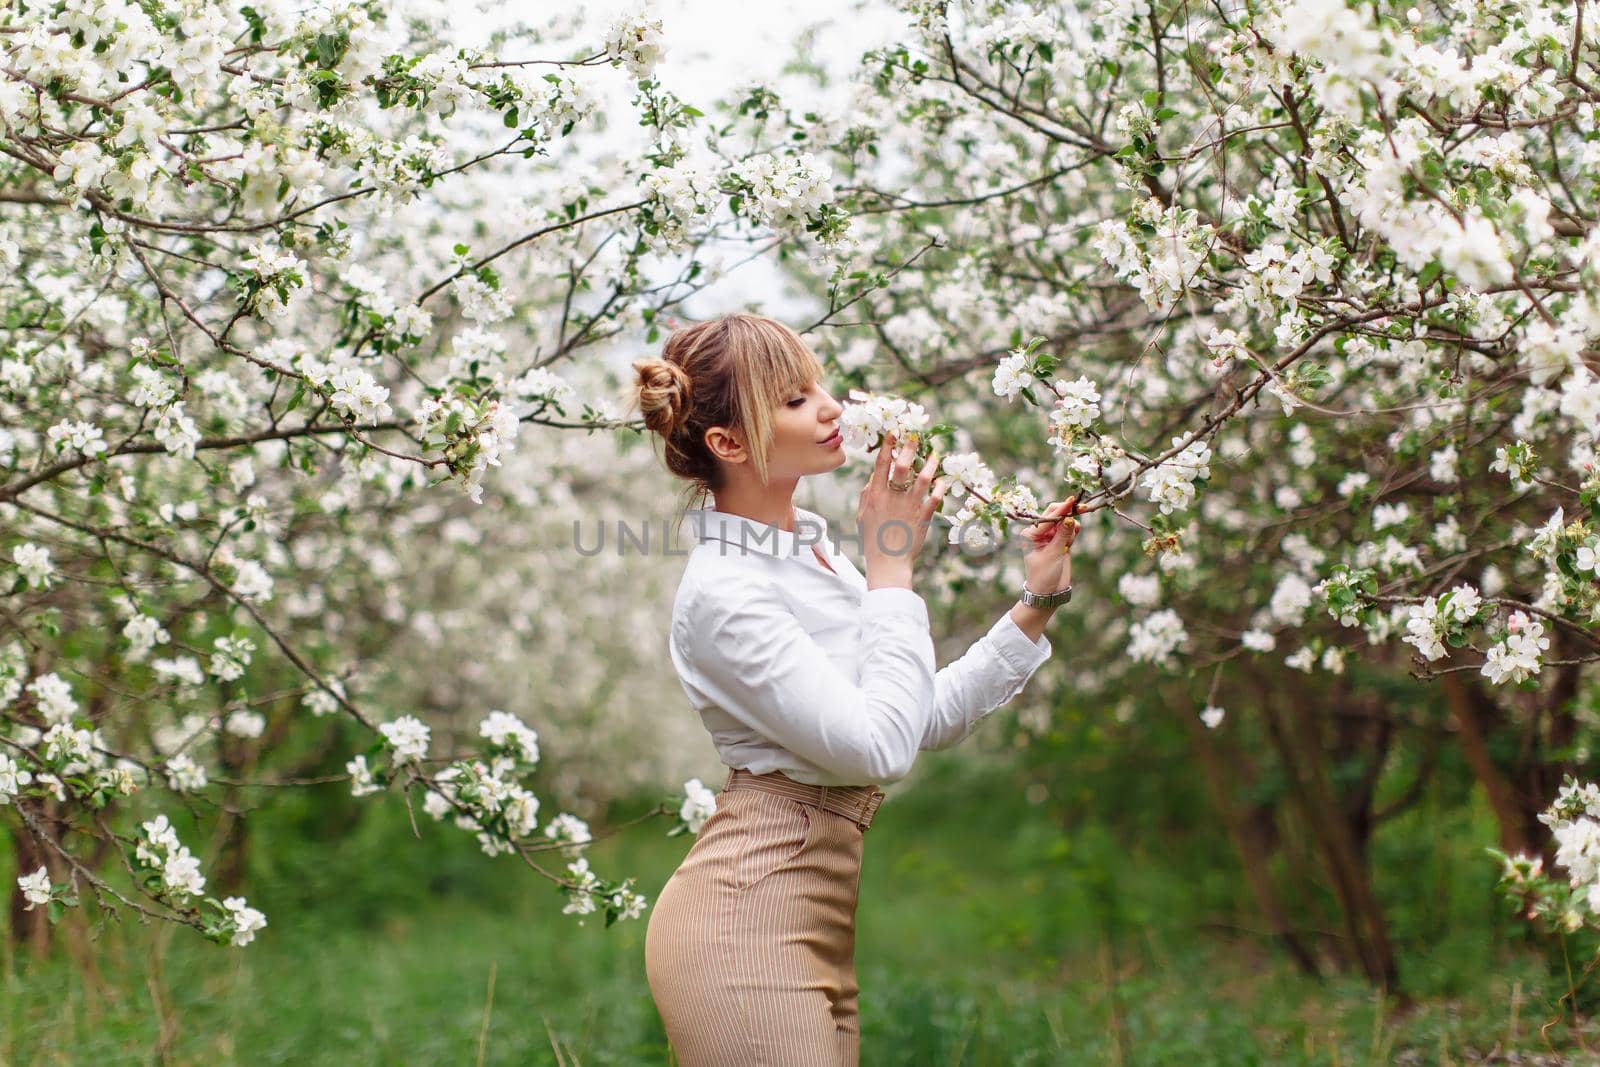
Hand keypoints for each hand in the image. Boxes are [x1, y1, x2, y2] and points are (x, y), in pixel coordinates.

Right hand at [858, 432, 944, 588]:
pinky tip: (943, 480)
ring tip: (935, 454)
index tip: (894, 432)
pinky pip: (935, 498)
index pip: (882, 464)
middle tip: (916, 436)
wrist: (888, 563)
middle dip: (909, 448)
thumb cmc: (872, 540)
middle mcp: (893, 497)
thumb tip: (874, 476)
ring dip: (930, 464)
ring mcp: (909, 507)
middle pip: (902, 466)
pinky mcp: (923, 517)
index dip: (888, 446)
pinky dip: (940, 488)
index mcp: (875, 495)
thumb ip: (867, 494)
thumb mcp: (862, 516)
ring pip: (922, 479)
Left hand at [1020, 495, 1079, 595]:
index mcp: (1030, 534)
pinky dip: (1073, 532)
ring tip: (1068, 544)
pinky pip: (1069, 531)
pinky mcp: (1060, 543)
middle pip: (1055, 515)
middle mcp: (1039, 533)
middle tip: (1083, 508)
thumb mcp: (1053, 554)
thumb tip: (1071, 519)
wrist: (1047, 593)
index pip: (1048, 518)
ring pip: (1064, 523)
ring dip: (1071, 527)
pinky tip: (1072, 540)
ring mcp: (1050, 538)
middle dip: (1068, 512)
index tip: (1072, 502)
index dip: (1061, 509)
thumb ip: (1062, 535)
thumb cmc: (1044, 575)